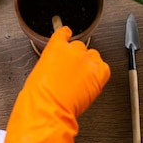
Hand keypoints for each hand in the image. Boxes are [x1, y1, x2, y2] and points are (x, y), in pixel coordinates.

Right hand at [0, 26, 109, 142]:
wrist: (48, 109)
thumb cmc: (38, 95)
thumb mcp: (38, 71)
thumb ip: (50, 62)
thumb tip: (56, 67)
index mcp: (56, 46)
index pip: (64, 33)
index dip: (66, 35)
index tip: (67, 35)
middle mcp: (74, 50)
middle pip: (79, 46)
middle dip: (76, 57)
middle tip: (71, 71)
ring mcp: (87, 62)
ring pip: (93, 56)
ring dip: (88, 64)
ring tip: (81, 78)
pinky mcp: (98, 75)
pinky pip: (104, 68)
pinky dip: (99, 73)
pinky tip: (92, 79)